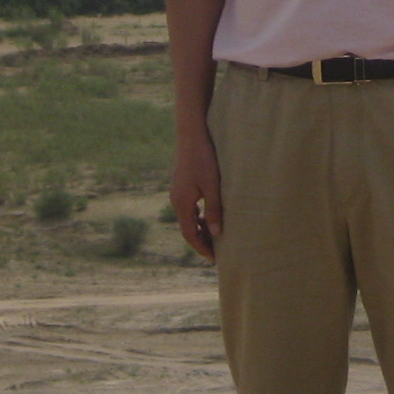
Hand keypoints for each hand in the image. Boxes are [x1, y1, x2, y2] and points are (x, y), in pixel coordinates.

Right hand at [170, 137, 223, 261]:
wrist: (191, 134)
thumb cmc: (204, 158)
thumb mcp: (213, 186)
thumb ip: (214, 210)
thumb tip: (217, 234)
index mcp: (182, 203)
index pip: (190, 234)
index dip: (201, 247)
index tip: (214, 258)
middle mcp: (176, 200)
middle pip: (187, 228)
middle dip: (201, 241)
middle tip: (216, 252)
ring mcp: (177, 192)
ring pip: (188, 218)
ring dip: (200, 229)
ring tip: (216, 237)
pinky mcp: (181, 184)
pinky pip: (188, 208)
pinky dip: (198, 216)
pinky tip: (210, 216)